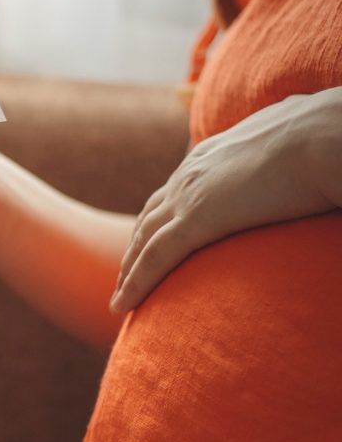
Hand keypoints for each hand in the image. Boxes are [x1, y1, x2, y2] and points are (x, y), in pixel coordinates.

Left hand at [110, 91, 341, 312]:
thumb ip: (288, 147)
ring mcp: (190, 196)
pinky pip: (154, 259)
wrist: (330, 135)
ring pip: (143, 242)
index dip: (159, 218)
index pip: (174, 190)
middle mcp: (192, 172)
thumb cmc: (330, 136)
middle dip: (134, 248)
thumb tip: (309, 151)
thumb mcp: (298, 137)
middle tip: (125, 275)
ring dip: (127, 272)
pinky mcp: (198, 220)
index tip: (150, 240)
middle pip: (149, 217)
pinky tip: (121, 306)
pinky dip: (134, 284)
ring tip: (120, 298)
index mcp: (212, 152)